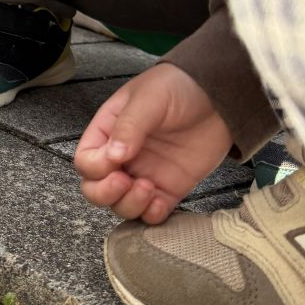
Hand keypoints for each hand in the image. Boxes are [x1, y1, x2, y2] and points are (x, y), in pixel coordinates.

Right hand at [73, 62, 231, 223]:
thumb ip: (130, 126)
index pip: (86, 161)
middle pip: (95, 189)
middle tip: (125, 183)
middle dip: (105, 194)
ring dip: (129, 205)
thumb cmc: (178, 88)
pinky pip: (152, 214)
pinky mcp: (169, 189)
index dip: (96, 167)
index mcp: (108, 133)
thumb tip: (114, 156)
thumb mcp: (149, 98)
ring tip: (149, 188)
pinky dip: (151, 216)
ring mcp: (144, 175)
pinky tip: (160, 202)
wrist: (219, 96)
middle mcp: (121, 157)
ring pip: (121, 205)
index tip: (116, 160)